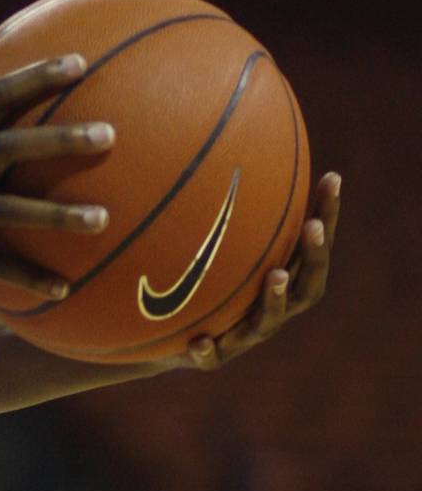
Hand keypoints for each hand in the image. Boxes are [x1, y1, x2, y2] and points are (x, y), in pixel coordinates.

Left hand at [179, 171, 338, 370]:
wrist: (159, 334)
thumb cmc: (191, 276)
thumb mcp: (200, 235)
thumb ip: (210, 200)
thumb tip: (211, 132)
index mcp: (279, 275)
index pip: (311, 244)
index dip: (326, 214)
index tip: (331, 178)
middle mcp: (271, 307)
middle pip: (307, 285)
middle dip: (313, 255)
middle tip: (313, 227)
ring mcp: (245, 335)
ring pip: (267, 323)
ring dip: (273, 299)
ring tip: (275, 275)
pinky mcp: (213, 357)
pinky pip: (213, 356)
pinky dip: (210, 349)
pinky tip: (200, 341)